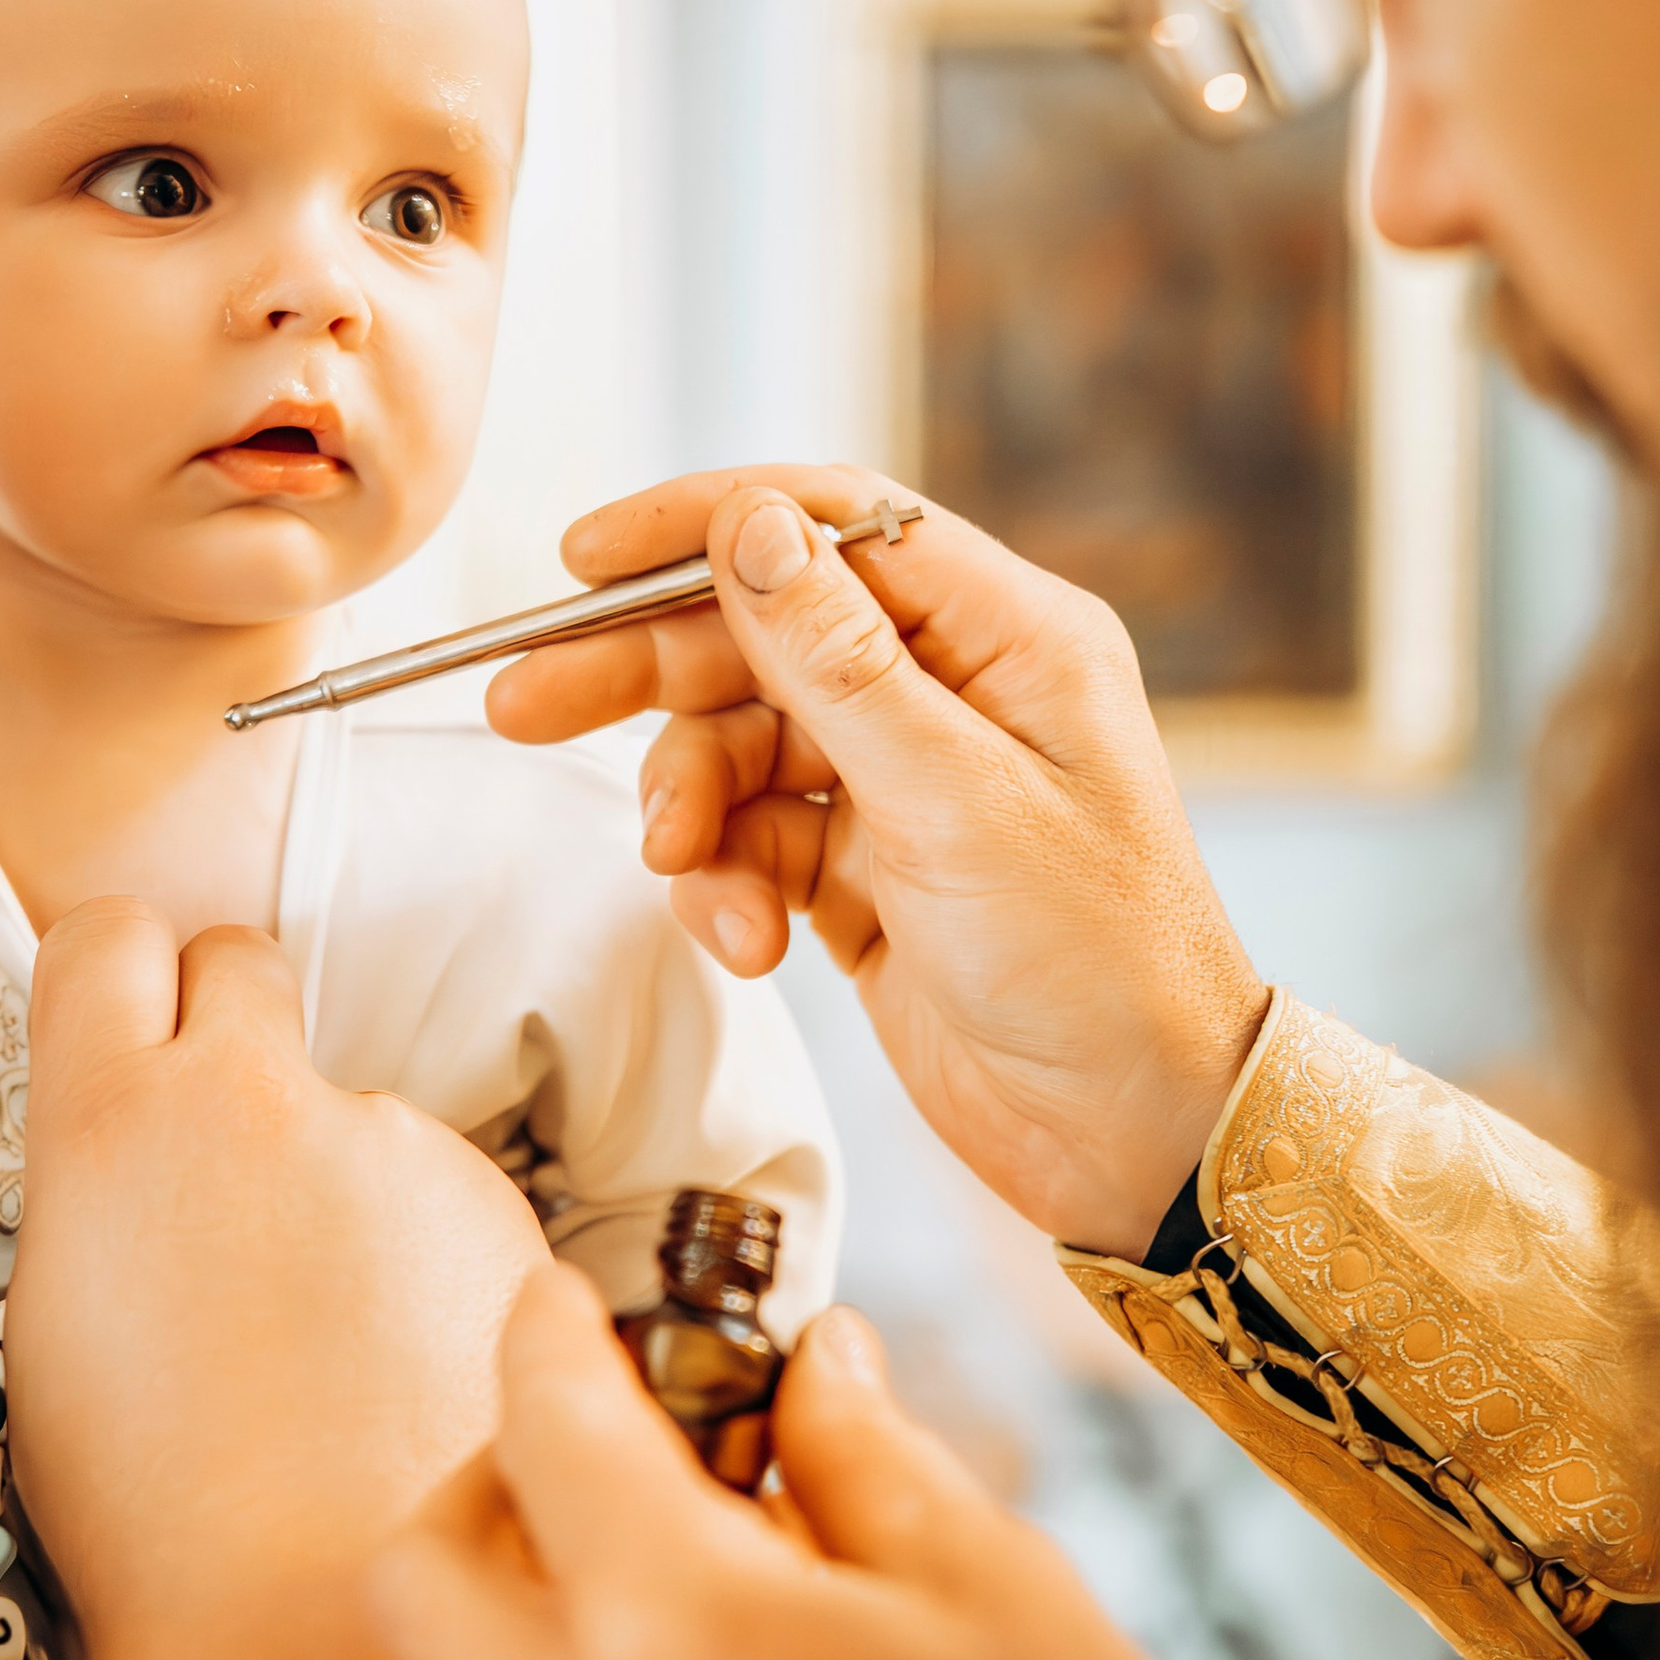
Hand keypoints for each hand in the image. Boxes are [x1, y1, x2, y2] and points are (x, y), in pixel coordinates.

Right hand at [2, 900, 549, 1642]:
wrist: (302, 1638)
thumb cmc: (152, 1518)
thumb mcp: (61, 1323)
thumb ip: (107, 1192)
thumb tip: (144, 1162)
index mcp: (116, 1124)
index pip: (108, 938)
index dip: (121, 979)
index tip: (130, 1029)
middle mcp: (258, 1100)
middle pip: (242, 965)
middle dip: (229, 1031)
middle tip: (225, 1154)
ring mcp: (396, 1147)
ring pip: (355, 1110)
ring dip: (340, 1182)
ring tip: (327, 1347)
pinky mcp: (500, 1210)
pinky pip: (443, 1197)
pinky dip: (427, 1258)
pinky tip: (407, 1373)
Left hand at [379, 1275, 1299, 1659]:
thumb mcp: (989, 1579)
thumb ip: (859, 1448)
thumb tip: (808, 1359)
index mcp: (675, 1629)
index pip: (543, 1425)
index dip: (550, 1326)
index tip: (572, 1288)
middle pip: (422, 1572)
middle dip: (487, 1477)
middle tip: (608, 1437)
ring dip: (527, 1589)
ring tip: (682, 1547)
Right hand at [488, 466, 1266, 1254]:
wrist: (1135, 1137)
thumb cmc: (1096, 962)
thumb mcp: (955, 799)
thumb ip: (837, 660)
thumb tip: (748, 522)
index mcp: (1008, 638)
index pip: (834, 527)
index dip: (703, 527)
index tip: (584, 561)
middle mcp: (955, 693)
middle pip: (761, 636)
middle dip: (645, 675)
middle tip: (523, 705)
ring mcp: (907, 785)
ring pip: (739, 747)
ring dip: (692, 809)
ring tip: (677, 872)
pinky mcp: (865, 874)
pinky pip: (752, 842)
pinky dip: (728, 886)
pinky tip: (749, 945)